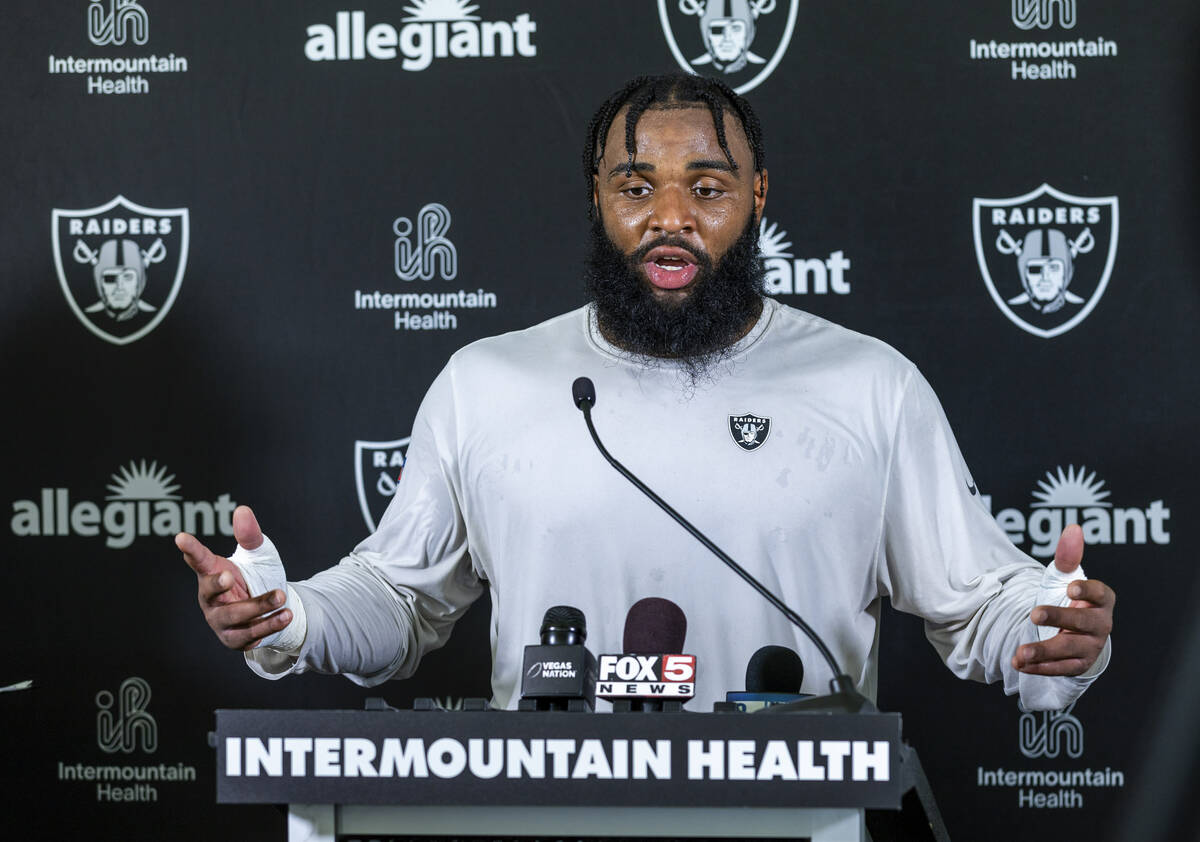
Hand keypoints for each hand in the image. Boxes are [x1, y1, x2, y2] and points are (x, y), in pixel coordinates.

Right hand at [177, 505, 291, 650]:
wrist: (272, 609)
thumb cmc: (257, 577)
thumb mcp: (258, 555)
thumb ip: (250, 536)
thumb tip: (243, 510)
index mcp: (212, 573)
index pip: (199, 560)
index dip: (190, 549)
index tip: (181, 537)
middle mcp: (211, 599)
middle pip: (211, 593)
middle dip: (218, 585)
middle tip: (229, 576)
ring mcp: (220, 621)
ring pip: (234, 617)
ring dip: (258, 607)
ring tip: (281, 596)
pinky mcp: (233, 639)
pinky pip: (249, 635)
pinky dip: (268, 625)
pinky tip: (285, 616)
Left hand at [1012, 524, 1114, 675]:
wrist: (1071, 630)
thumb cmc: (1068, 599)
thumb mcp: (1064, 577)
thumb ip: (1068, 556)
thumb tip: (1073, 528)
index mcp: (1102, 600)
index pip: (1100, 594)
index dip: (1087, 591)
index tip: (1070, 588)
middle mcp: (1100, 625)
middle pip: (1082, 623)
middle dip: (1059, 618)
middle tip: (1034, 614)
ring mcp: (1090, 647)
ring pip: (1069, 650)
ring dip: (1044, 651)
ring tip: (1020, 653)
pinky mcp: (1078, 665)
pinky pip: (1060, 668)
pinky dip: (1039, 668)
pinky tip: (1018, 664)